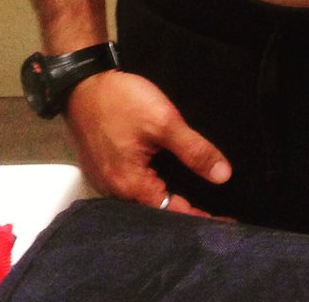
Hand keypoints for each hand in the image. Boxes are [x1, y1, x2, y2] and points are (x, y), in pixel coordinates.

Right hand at [64, 70, 231, 216]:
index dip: (199, 218)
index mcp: (130, 186)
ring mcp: (106, 183)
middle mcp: (114, 193)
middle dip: (184, 212)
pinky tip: (168, 182)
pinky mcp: (103, 171)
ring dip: (168, 201)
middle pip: (154, 212)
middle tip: (215, 210)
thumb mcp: (164, 122)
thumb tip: (223, 176)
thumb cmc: (122, 103)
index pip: (171, 213)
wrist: (83, 86)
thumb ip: (193, 150)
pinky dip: (153, 188)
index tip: (225, 222)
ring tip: (197, 200)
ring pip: (142, 201)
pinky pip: (132, 188)